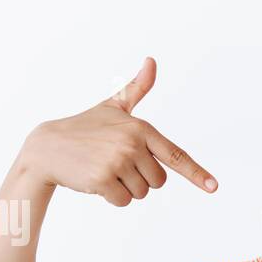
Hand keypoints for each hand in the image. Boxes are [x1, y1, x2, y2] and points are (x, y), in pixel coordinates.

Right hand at [20, 57, 217, 205]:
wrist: (47, 147)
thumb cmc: (84, 128)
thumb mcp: (112, 107)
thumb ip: (136, 89)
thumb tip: (152, 61)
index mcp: (141, 128)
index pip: (175, 155)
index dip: (196, 173)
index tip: (214, 187)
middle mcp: (132, 144)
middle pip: (158, 182)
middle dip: (140, 179)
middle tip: (116, 164)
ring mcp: (118, 161)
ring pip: (141, 193)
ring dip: (125, 188)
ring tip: (104, 169)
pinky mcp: (103, 180)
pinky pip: (123, 201)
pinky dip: (111, 197)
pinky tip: (95, 181)